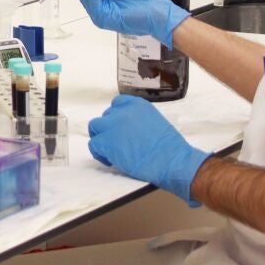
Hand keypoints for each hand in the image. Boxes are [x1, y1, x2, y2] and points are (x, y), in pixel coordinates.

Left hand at [88, 95, 209, 205]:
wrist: (171, 161)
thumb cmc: (169, 148)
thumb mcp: (156, 122)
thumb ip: (139, 120)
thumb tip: (128, 130)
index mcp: (137, 105)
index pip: (117, 103)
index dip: (116, 117)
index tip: (120, 128)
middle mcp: (123, 112)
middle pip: (105, 116)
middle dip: (109, 129)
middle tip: (116, 143)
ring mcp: (113, 126)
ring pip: (94, 127)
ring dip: (100, 138)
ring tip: (109, 151)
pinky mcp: (107, 142)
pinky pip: (93, 144)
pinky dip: (99, 153)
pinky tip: (111, 160)